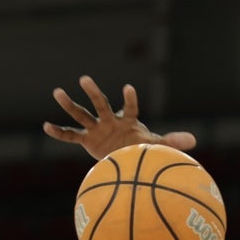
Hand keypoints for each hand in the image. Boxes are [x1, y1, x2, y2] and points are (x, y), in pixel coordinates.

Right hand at [42, 75, 197, 160]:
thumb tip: (194, 140)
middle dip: (93, 93)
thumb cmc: (141, 149)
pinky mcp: (87, 141)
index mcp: (127, 120)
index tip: (129, 87)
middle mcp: (110, 121)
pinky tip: (46, 126)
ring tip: (57, 91)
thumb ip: (172, 142)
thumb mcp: (156, 146)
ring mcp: (97, 129)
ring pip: (81, 115)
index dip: (130, 99)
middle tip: (84, 78)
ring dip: (70, 105)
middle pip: (100, 104)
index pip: (130, 107)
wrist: (126, 160)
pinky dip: (59, 132)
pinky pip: (70, 136)